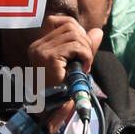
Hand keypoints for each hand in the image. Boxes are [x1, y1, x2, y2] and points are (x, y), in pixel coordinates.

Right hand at [27, 15, 102, 133]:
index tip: (82, 49)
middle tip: (86, 60)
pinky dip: (86, 56)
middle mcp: (37, 46)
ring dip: (86, 50)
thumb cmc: (61, 92)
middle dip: (84, 41)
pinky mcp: (49, 57)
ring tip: (84, 67)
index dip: (77, 30)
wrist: (52, 111)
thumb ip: (85, 47)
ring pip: (75, 35)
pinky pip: (76, 46)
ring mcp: (41, 50)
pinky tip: (83, 69)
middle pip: (70, 26)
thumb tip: (98, 31)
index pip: (60, 22)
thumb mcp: (75, 65)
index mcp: (39, 46)